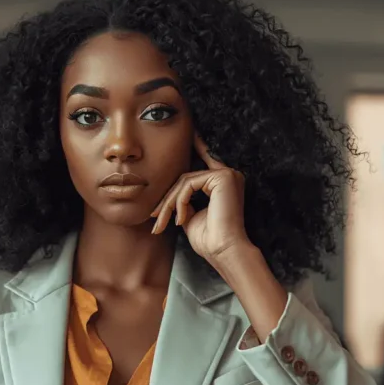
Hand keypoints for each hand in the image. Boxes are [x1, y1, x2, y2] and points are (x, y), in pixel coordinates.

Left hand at [151, 135, 252, 263]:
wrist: (224, 251)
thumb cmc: (210, 241)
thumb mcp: (192, 217)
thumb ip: (184, 202)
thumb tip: (173, 198)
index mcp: (224, 184)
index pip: (204, 161)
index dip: (196, 147)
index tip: (190, 133)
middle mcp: (229, 176)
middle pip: (186, 177)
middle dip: (168, 199)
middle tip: (155, 217)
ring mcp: (227, 174)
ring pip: (185, 181)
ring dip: (170, 203)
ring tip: (164, 222)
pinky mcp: (223, 177)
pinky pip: (189, 184)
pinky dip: (180, 201)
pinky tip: (181, 219)